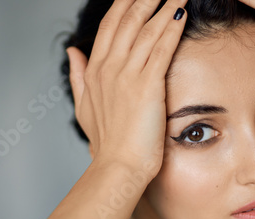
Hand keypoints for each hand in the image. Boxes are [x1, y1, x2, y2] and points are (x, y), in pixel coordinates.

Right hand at [67, 0, 186, 176]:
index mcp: (95, 70)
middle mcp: (109, 66)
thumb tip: (72, 50)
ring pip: (146, 28)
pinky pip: (161, 48)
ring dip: (164, 3)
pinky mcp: (147, 85)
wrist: (118, 166)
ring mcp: (127, 74)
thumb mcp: (85, 107)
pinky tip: (182, 11)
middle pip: (127, 18)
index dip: (124, 2)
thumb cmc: (107, 142)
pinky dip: (172, 27)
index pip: (110, 25)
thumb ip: (78, 75)